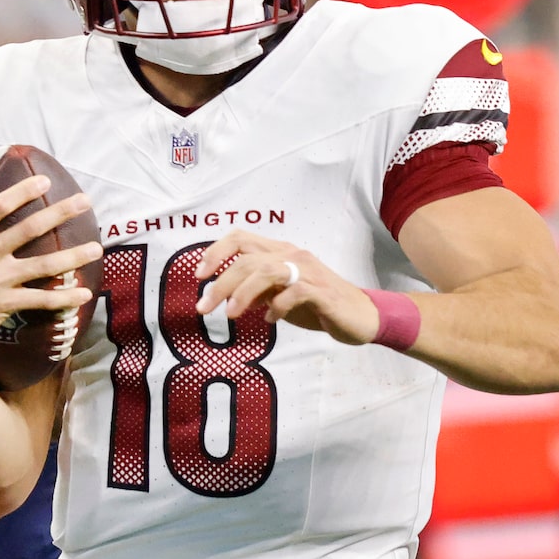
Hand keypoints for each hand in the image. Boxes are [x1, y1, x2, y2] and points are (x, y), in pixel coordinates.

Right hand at [0, 174, 100, 358]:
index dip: (24, 191)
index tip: (46, 181)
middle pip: (30, 228)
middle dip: (61, 212)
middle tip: (85, 201)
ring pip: (43, 265)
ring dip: (73, 255)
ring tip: (96, 247)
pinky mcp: (3, 305)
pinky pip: (40, 300)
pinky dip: (63, 297)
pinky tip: (84, 294)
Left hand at [192, 231, 377, 340]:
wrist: (360, 316)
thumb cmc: (317, 305)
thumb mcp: (279, 297)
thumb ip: (255, 292)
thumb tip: (226, 297)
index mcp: (280, 252)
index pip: (241, 238)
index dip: (216, 253)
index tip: (198, 276)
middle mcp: (292, 255)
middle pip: (247, 258)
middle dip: (220, 283)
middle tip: (203, 307)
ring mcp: (308, 272)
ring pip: (266, 271)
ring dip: (242, 293)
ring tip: (230, 315)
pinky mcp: (322, 292)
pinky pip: (293, 293)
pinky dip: (277, 306)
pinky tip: (270, 319)